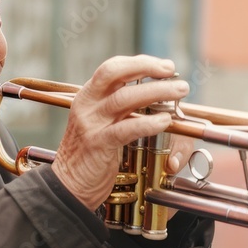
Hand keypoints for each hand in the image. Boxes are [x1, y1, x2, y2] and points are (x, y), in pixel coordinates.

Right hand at [52, 55, 189, 210]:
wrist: (68, 185)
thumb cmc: (88, 155)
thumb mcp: (99, 123)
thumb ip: (118, 109)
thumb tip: (152, 96)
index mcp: (87, 97)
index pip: (112, 68)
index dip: (139, 62)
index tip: (164, 66)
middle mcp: (86, 105)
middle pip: (116, 74)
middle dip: (147, 68)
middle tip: (172, 72)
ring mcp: (90, 124)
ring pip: (124, 98)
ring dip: (156, 92)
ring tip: (179, 92)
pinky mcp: (98, 144)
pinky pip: (127, 128)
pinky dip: (149, 122)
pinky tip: (165, 120)